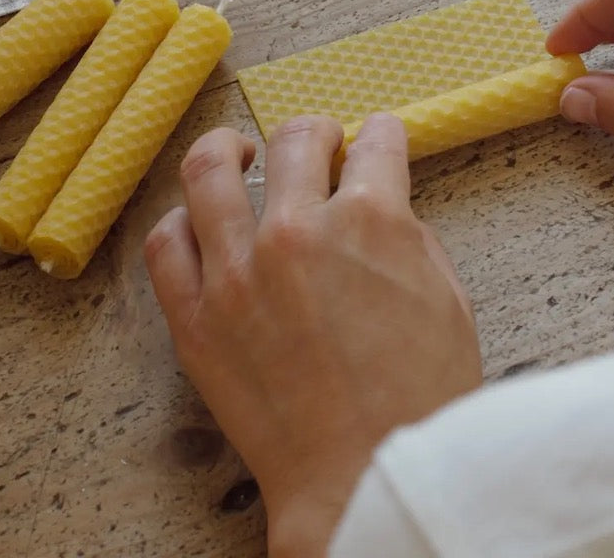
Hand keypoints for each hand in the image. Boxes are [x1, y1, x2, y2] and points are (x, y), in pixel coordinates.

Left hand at [145, 115, 481, 557]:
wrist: (365, 482)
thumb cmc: (419, 402)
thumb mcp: (447, 301)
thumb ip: (409, 238)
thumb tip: (381, 210)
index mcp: (371, 220)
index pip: (375, 143)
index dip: (381, 135)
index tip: (376, 139)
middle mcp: (297, 230)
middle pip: (295, 139)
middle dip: (315, 131)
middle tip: (320, 142)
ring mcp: (237, 271)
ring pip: (208, 169)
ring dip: (228, 147)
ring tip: (238, 152)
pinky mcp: (194, 317)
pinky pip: (166, 243)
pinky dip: (181, 222)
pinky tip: (198, 222)